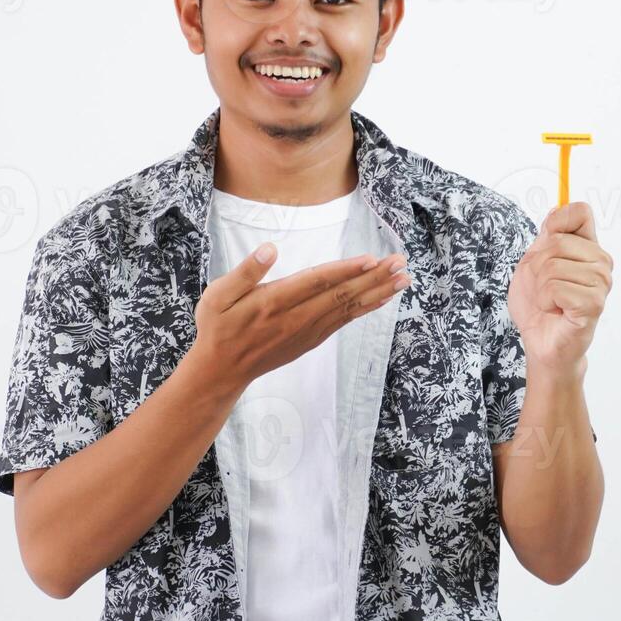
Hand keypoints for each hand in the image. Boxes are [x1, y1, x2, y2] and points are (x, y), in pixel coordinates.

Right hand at [191, 244, 410, 391]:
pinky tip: (382, 298)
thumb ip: (244, 272)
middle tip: (401, 263)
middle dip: (374, 278)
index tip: (372, 259)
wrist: (222, 371)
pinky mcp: (311, 339)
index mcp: (273, 302)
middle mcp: (295, 318)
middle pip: (341, 295)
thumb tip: (269, 249)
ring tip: (403, 279)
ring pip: (348, 308)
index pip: (317, 282)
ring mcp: (306, 332)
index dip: (346, 270)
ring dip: (377, 292)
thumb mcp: (217, 296)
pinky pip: (344, 321)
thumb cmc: (218, 328)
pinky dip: (366, 309)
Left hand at [507, 202, 612, 370]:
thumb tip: (559, 207)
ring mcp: (601, 283)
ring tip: (550, 301)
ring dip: (539, 288)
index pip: (580, 212)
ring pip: (553, 267)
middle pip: (557, 242)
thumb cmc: (539, 304)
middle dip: (536, 266)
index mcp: (589, 248)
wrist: (540, 341)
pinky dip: (545, 301)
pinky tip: (555, 311)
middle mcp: (601, 262)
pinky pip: (556, 288)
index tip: (545, 248)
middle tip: (542, 288)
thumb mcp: (534, 262)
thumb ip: (548, 235)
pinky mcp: (594, 303)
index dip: (556, 224)